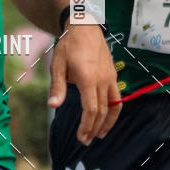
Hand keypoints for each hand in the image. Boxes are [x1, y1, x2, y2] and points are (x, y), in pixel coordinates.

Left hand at [49, 25, 121, 144]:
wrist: (85, 28)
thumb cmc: (68, 46)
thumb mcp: (57, 65)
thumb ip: (57, 87)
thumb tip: (53, 106)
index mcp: (88, 79)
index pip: (90, 109)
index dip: (86, 126)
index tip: (80, 137)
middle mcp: (102, 80)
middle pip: (101, 111)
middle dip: (93, 129)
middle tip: (85, 141)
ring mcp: (110, 78)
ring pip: (113, 106)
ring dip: (107, 123)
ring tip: (99, 135)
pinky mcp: (113, 75)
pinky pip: (117, 98)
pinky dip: (113, 111)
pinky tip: (107, 118)